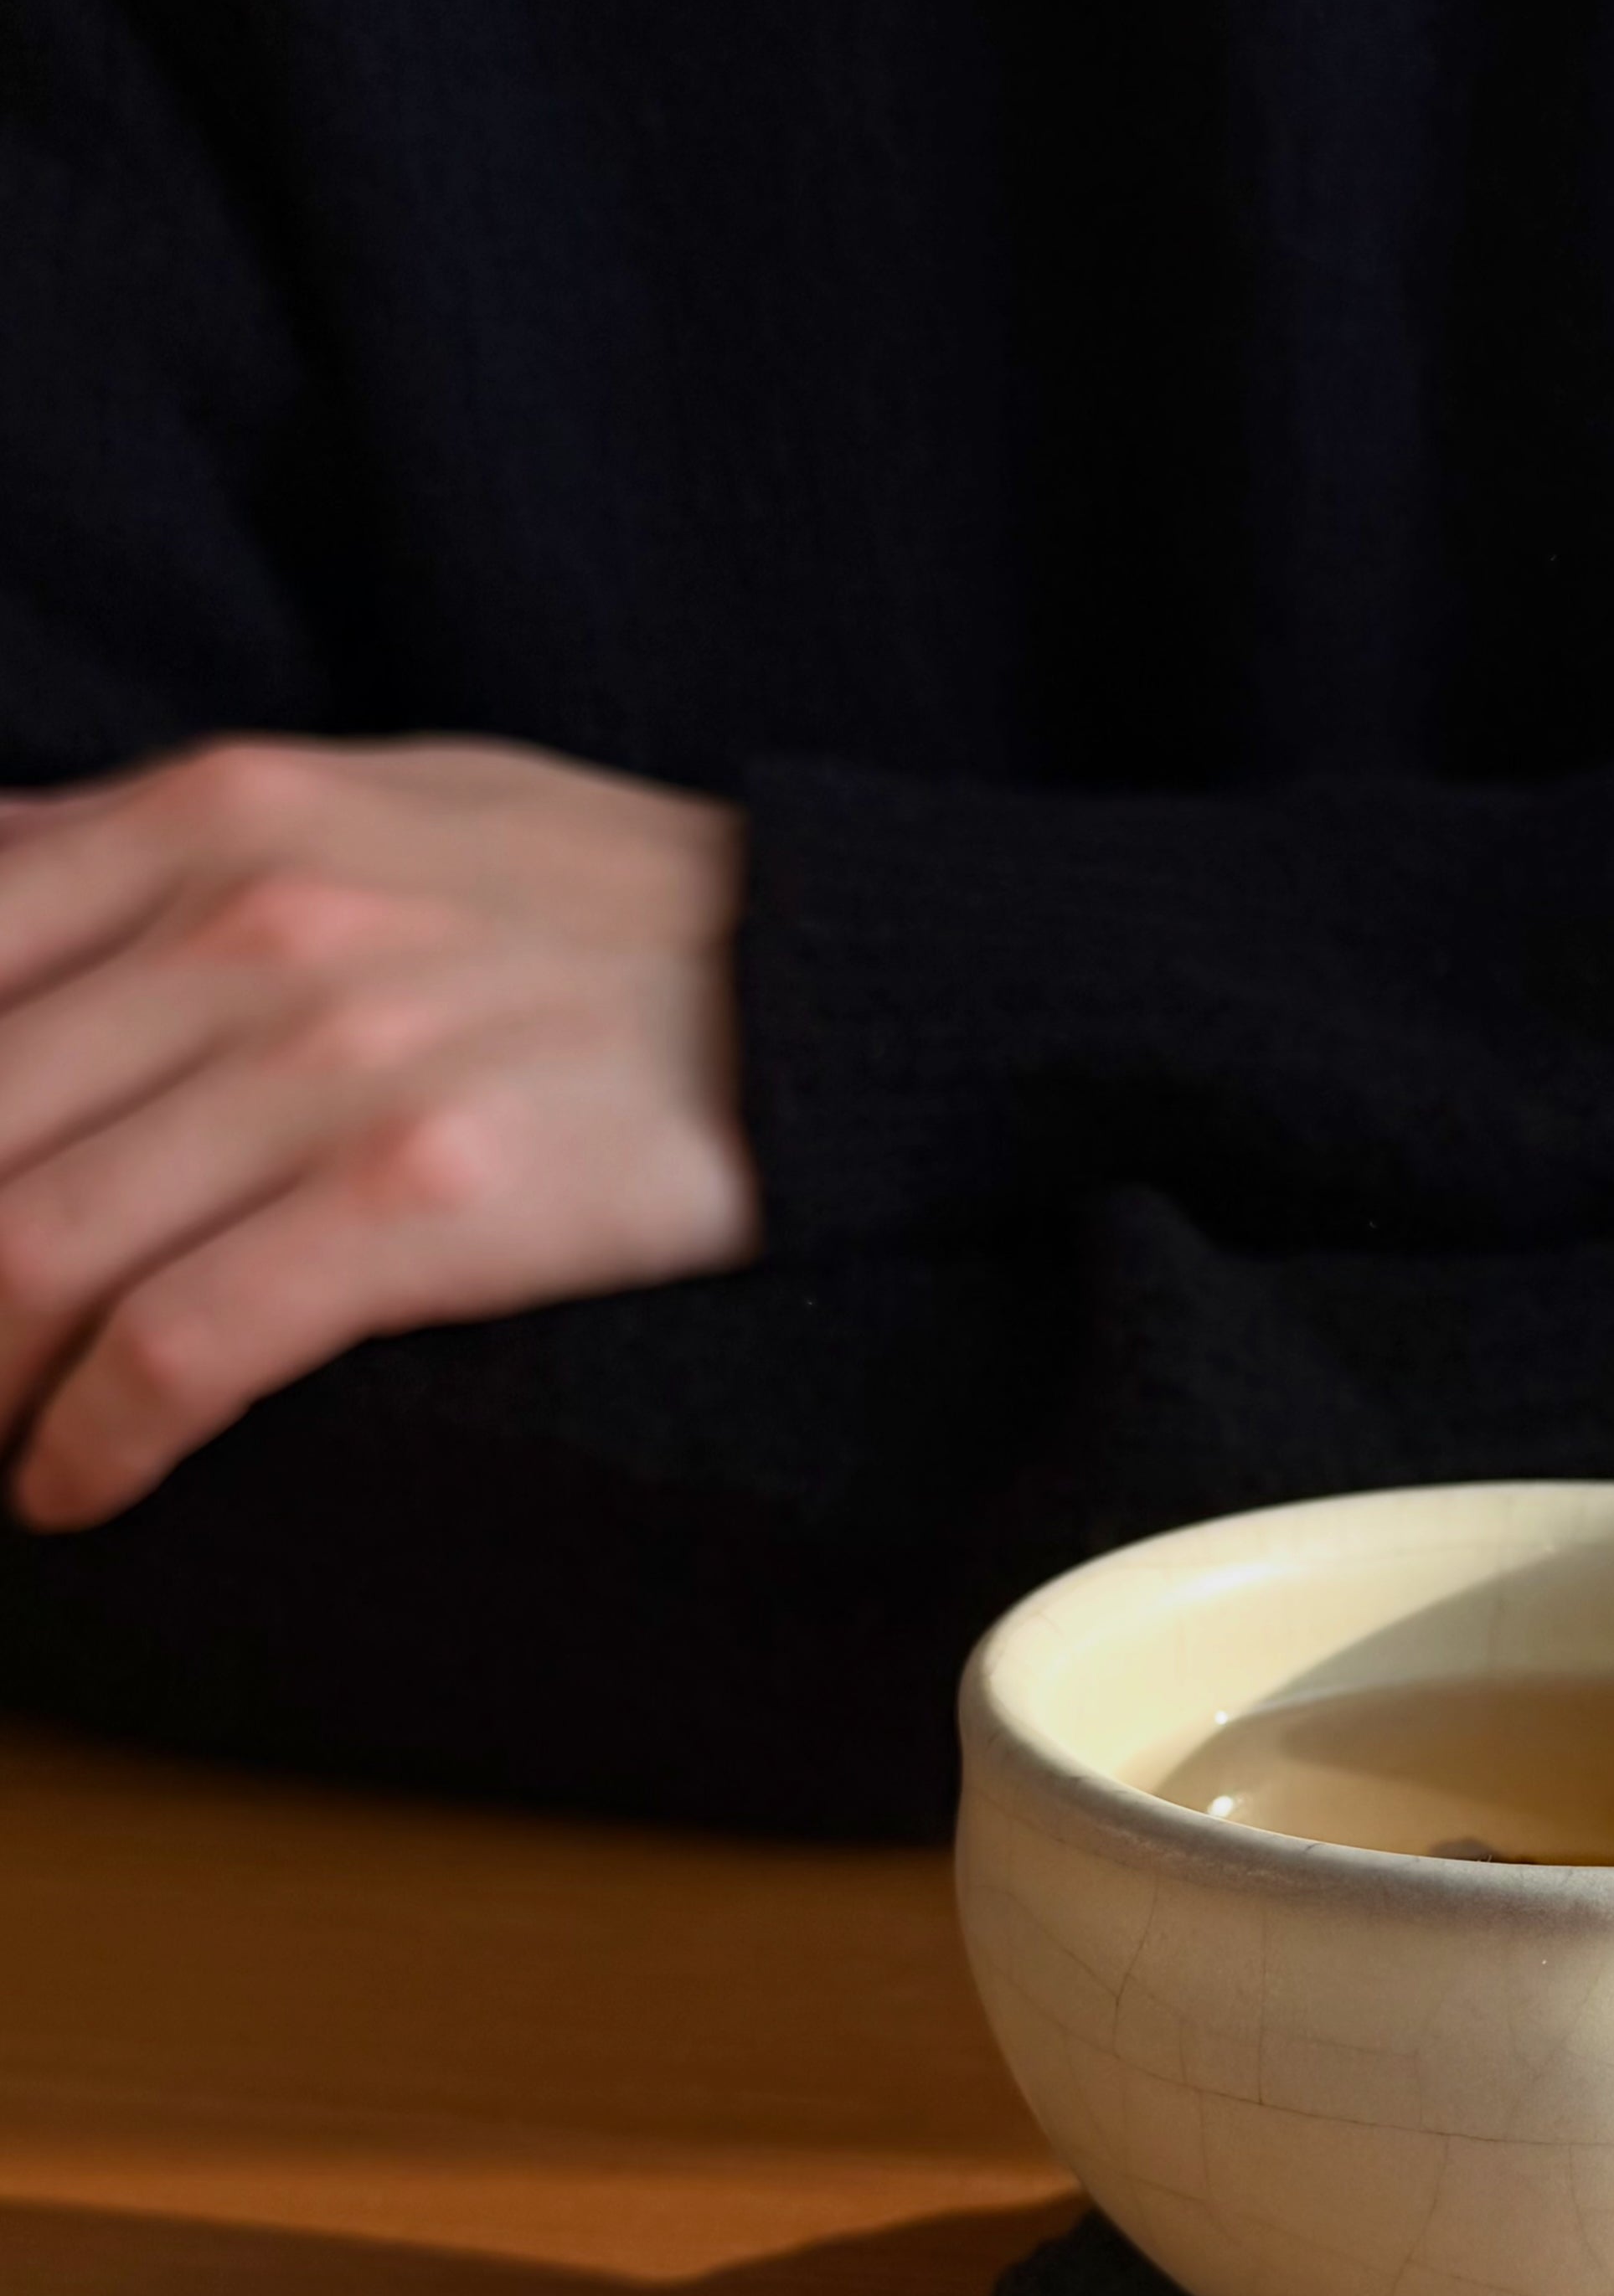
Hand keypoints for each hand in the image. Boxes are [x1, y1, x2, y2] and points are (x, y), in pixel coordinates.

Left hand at [0, 736, 753, 1530]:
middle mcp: (246, 923)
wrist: (849, 989)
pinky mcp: (428, 1202)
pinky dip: (89, 1438)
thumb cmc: (622, 916)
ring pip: (26, 1250)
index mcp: (214, 817)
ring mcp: (335, 1063)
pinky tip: (69, 1490)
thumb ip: (171, 841)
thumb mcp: (382, 804)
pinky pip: (180, 1343)